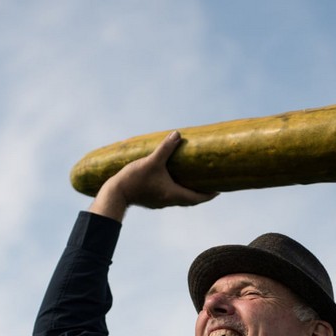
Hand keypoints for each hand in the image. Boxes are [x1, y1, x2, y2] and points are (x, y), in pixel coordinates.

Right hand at [89, 131, 217, 220]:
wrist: (115, 194)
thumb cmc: (134, 179)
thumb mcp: (151, 161)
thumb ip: (165, 148)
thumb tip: (177, 134)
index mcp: (173, 194)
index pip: (197, 198)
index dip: (210, 194)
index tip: (220, 189)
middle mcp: (169, 200)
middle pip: (190, 200)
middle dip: (201, 193)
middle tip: (211, 184)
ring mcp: (160, 202)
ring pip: (180, 199)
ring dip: (188, 192)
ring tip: (194, 181)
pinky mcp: (152, 200)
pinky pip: (169, 196)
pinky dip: (177, 190)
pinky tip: (173, 181)